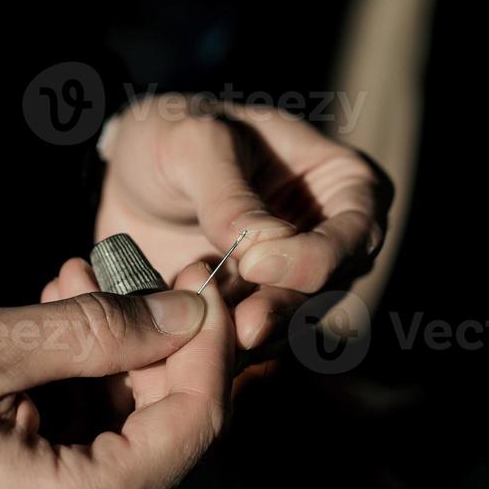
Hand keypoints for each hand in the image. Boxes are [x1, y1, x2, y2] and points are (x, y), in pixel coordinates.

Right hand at [0, 265, 232, 488]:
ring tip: (56, 298)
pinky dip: (74, 416)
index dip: (205, 342)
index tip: (196, 281)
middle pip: (161, 434)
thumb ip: (91, 330)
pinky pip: (87, 479)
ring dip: (100, 373)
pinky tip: (38, 361)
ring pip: (123, 449)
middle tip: (106, 268)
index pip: (197, 421)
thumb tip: (183, 314)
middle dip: (141, 345)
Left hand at [95, 94, 392, 352]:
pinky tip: (189, 352)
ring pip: (292, 325)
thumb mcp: (192, 142)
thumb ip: (229, 193)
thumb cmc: (171, 136)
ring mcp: (295, 283)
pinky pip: (252, 345)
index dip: (317, 257)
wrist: (129, 176)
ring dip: (251, 336)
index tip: (257, 264)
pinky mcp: (255, 315)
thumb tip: (266, 246)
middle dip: (283, 309)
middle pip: (329, 289)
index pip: (358, 230)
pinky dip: (223, 351)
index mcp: (341, 180)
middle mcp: (331, 239)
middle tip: (241, 325)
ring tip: (205, 339)